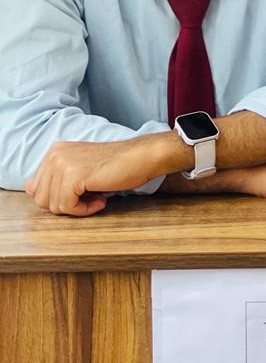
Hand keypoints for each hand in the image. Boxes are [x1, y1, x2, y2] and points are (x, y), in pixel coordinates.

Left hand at [25, 133, 179, 216]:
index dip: (60, 198)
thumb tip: (28, 190)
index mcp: (54, 151)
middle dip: (66, 205)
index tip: (82, 193)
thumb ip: (54, 178)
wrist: (140, 157)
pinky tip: (101, 200)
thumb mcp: (80, 169)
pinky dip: (85, 210)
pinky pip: (68, 207)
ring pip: (54, 206)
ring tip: (97, 197)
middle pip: (42, 199)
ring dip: (78, 208)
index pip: (37, 189)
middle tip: (90, 197)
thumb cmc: (116, 165)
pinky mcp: (73, 176)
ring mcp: (62, 164)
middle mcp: (54, 155)